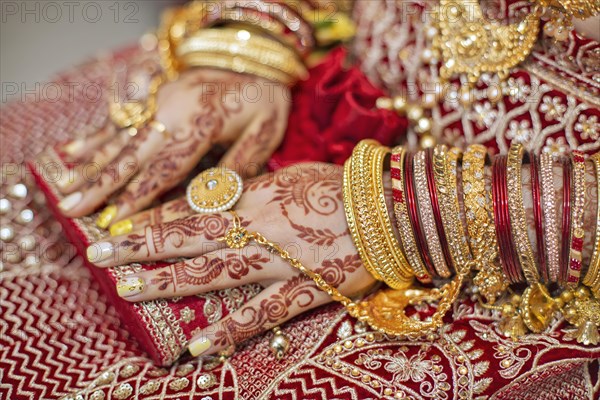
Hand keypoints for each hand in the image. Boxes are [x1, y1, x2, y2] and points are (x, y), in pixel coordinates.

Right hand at [58, 68, 289, 227]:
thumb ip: (240, 164)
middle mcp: (173, 110)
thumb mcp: (266, 131)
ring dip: (92, 166)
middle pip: (132, 155)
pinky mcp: (155, 94)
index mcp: (203, 122)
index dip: (139, 196)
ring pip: (119, 138)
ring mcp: (159, 100)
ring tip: (65, 190)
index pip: (167, 167)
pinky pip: (121, 118)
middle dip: (101, 186)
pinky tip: (74, 152)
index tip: (115, 221)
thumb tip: (211, 201)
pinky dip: (97, 137)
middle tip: (70, 211)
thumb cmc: (265, 98)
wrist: (256, 54)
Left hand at [86, 163, 374, 356]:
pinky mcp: (307, 288)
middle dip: (141, 243)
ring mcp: (282, 259)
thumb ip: (252, 192)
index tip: (118, 224)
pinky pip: (264, 311)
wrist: (390, 206)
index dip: (153, 217)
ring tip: (127, 287)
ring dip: (169, 280)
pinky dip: (232, 327)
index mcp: (256, 197)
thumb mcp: (290, 178)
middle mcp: (259, 227)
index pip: (193, 208)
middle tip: (97, 250)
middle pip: (190, 235)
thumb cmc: (341, 187)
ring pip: (216, 270)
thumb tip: (217, 199)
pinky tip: (200, 344)